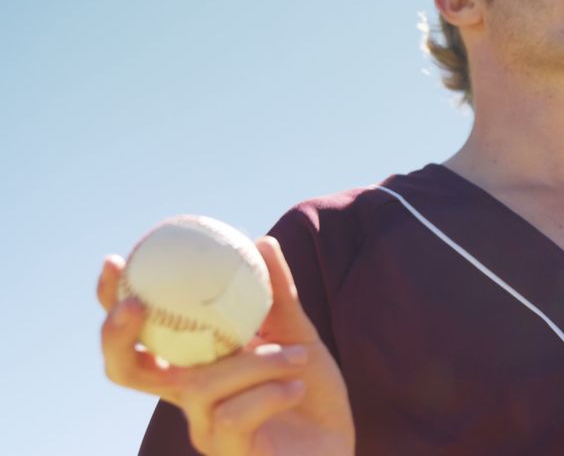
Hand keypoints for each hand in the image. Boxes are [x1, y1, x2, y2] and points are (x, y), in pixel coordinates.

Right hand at [98, 236, 354, 454]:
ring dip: (256, 362)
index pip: (140, 336)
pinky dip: (269, 394)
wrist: (336, 445)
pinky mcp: (227, 452)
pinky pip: (233, 416)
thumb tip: (262, 242)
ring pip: (202, 384)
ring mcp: (203, 428)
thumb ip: (278, 295)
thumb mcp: (298, 336)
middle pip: (126, 370)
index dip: (113, 302)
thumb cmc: (309, 391)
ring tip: (298, 355)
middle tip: (136, 305)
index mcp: (196, 365)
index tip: (116, 262)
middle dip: (118, 335)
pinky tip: (297, 386)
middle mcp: (189, 397)